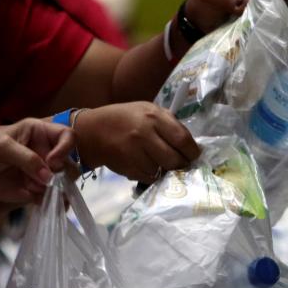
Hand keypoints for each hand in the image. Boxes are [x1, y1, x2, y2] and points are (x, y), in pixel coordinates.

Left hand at [0, 118, 70, 205]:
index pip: (66, 136)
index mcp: (38, 132)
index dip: (65, 148)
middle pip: (69, 161)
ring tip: (35, 192)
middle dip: (61, 174)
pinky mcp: (35, 190)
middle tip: (46, 181)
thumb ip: (26, 159)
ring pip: (63, 182)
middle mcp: (44, 151)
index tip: (53, 162)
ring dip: (55, 189)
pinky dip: (49, 201)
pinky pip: (51, 197)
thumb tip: (49, 177)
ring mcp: (41, 172)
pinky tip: (38, 202)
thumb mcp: (0, 148)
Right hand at [73, 102, 199, 181]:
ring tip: (161, 163)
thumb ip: (169, 123)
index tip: (194, 155)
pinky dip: (153, 175)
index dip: (192, 151)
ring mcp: (135, 152)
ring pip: (163, 171)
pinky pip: (150, 177)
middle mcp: (144, 133)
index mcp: (153, 116)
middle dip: (182, 164)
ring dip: (166, 170)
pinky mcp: (128, 167)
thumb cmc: (125, 119)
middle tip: (181, 163)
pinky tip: (147, 166)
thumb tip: (190, 145)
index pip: (183, 139)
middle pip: (175, 159)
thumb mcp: (147, 110)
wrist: (93, 131)